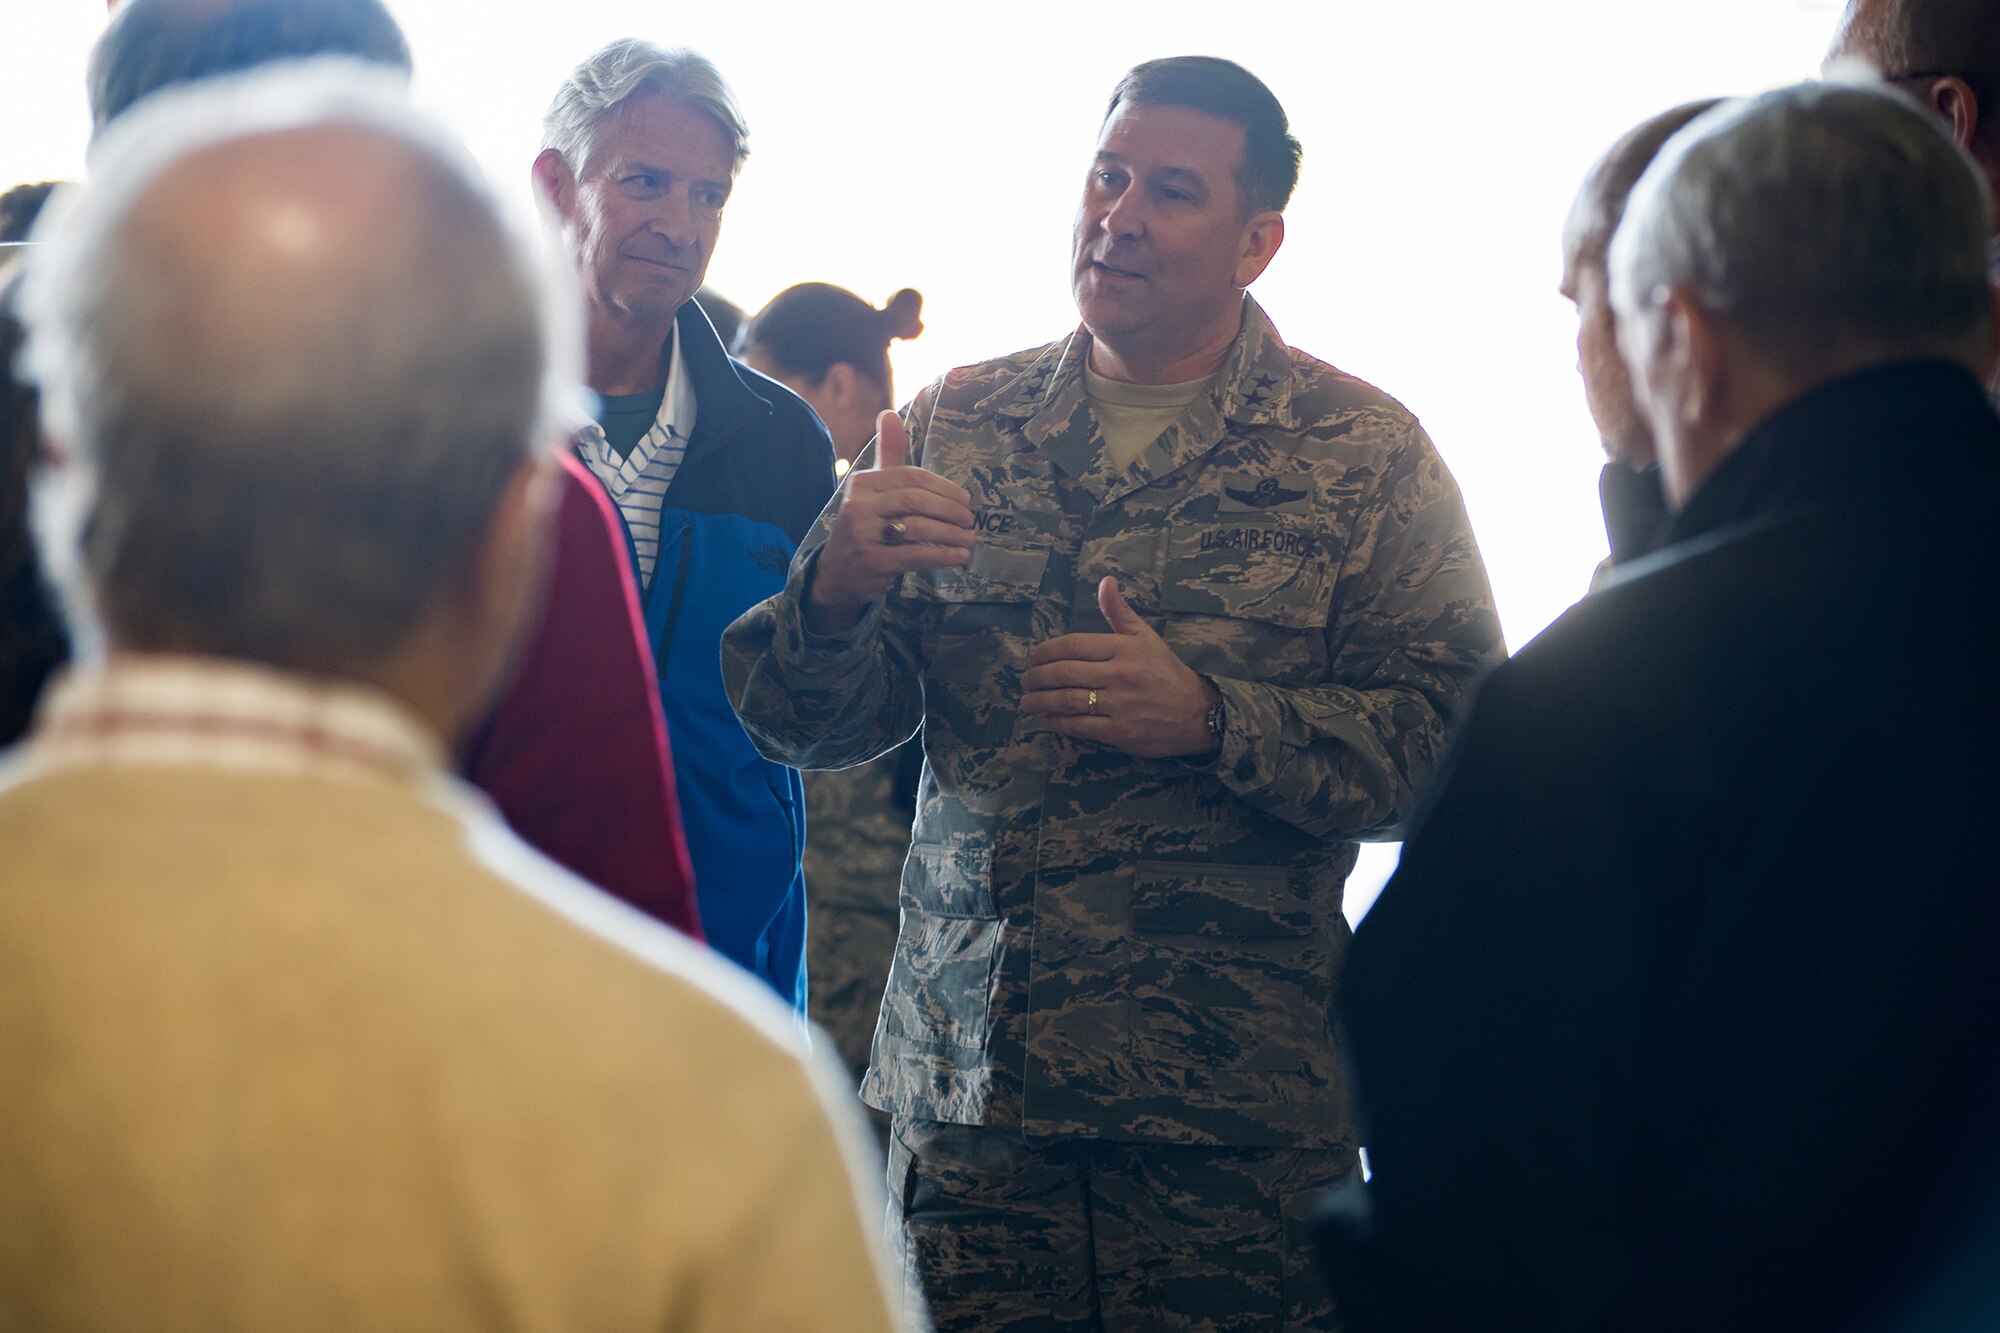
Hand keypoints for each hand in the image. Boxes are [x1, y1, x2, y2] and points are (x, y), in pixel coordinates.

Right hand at [806, 410, 974, 633]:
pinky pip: (916, 555)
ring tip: (969, 539)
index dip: (943, 487)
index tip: (965, 499)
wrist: (839, 571)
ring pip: (918, 528)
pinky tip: (960, 556)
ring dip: (950, 534)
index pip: (910, 477)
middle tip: (970, 520)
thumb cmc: (866, 524)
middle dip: (949, 509)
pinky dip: (943, 555)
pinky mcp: (874, 561)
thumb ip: (888, 454)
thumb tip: (889, 413)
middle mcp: (859, 506)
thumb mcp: (873, 488)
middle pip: (915, 500)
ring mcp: (864, 535)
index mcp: (862, 483)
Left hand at [1019, 576, 1221, 758]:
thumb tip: (1105, 581)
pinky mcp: (1119, 732)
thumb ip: (1119, 612)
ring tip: (1026, 701)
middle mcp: (1121, 675)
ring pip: (1067, 701)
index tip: (1033, 658)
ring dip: (1039, 701)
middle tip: (1024, 680)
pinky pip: (1079, 726)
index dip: (1046, 652)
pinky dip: (1057, 722)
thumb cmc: (1166, 672)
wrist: (1196, 713)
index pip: (1074, 645)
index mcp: (1124, 648)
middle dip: (1037, 677)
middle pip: (1064, 673)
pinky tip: (1046, 719)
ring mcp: (1120, 705)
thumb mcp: (1146, 637)